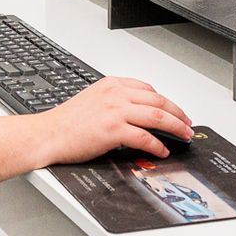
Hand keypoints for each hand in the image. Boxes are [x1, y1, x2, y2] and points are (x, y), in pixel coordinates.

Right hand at [42, 77, 192, 163]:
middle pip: (158, 100)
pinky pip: (144, 137)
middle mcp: (115, 94)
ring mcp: (115, 111)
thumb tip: (137, 115)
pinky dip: (157, 145)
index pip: (148, 89)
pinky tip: (162, 151)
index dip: (165, 101)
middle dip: (177, 113)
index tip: (174, 111)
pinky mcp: (113, 130)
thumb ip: (115, 101)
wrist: (47, 134)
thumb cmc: (66, 122)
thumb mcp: (93, 100)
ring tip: (183, 136)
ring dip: (175, 127)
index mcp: (111, 84)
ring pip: (156, 116)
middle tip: (187, 124)